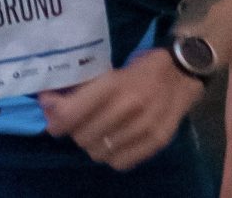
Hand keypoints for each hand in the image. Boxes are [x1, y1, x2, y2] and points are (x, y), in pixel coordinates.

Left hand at [40, 49, 203, 170]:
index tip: (53, 119)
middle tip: (80, 122)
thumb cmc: (142, 69)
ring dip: (93, 144)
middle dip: (75, 131)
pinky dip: (112, 155)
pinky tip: (116, 141)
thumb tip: (48, 102)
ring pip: (99, 153)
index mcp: (113, 84)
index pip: (70, 114)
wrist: (183, 73)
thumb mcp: (110, 70)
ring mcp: (145, 127)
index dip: (55, 120)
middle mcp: (129, 107)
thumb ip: (82, 88)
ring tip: (100, 131)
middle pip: (81, 137)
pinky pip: (120, 163)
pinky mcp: (157, 142)